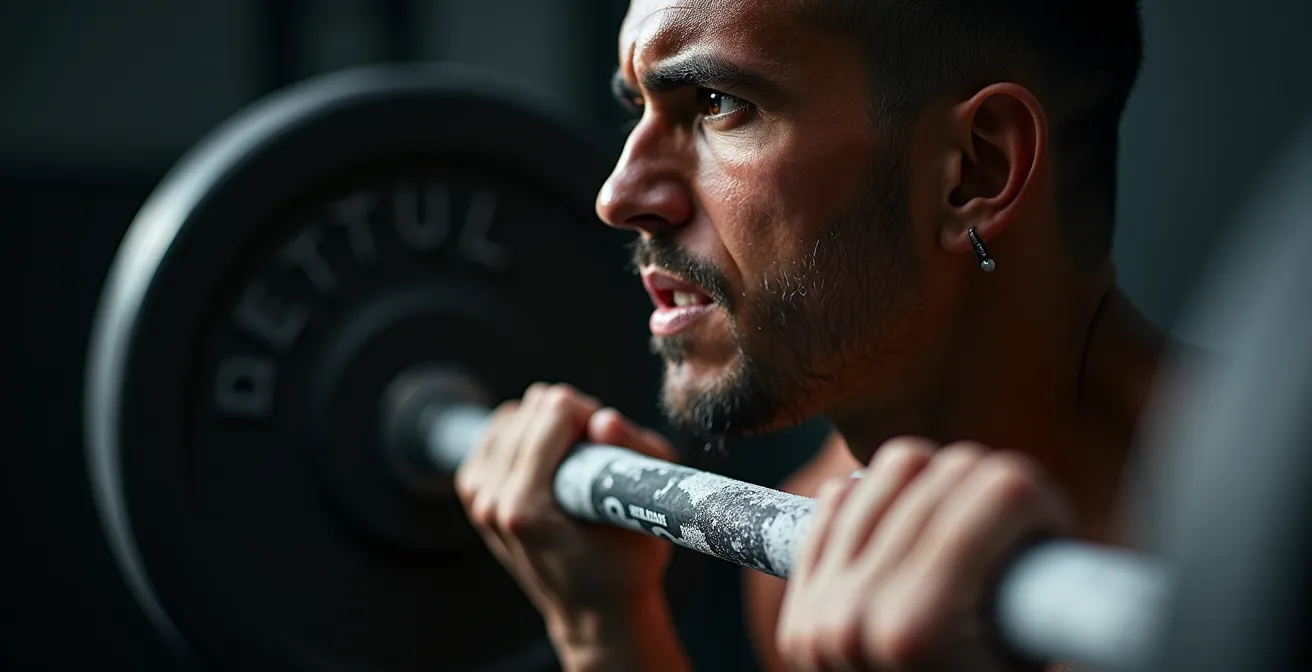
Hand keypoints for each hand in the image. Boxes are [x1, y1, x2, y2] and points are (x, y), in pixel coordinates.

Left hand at [454, 383, 678, 636]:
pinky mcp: (474, 494)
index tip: (607, 444)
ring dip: (544, 425)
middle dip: (568, 418)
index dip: (591, 416)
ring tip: (571, 458)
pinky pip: (495, 434)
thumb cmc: (626, 562)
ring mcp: (478, 499)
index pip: (554, 412)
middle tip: (593, 452)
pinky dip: (522, 435)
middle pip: (532, 408)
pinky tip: (545, 459)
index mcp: (529, 507)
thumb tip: (602, 419)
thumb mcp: (650, 506)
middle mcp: (493, 502)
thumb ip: (632, 452)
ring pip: (511, 417)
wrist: (593, 611)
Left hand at [776, 438, 1071, 671]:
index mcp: (920, 626)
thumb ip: (1052, 600)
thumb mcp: (1036, 657)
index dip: (1041, 506)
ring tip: (962, 534)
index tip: (1050, 535)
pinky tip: (907, 527)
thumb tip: (1048, 504)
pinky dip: (876, 501)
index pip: (1002, 488)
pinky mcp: (801, 617)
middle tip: (1010, 540)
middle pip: (944, 471)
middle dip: (988, 495)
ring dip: (932, 488)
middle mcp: (857, 616)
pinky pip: (836, 505)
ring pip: (886, 473)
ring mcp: (821, 614)